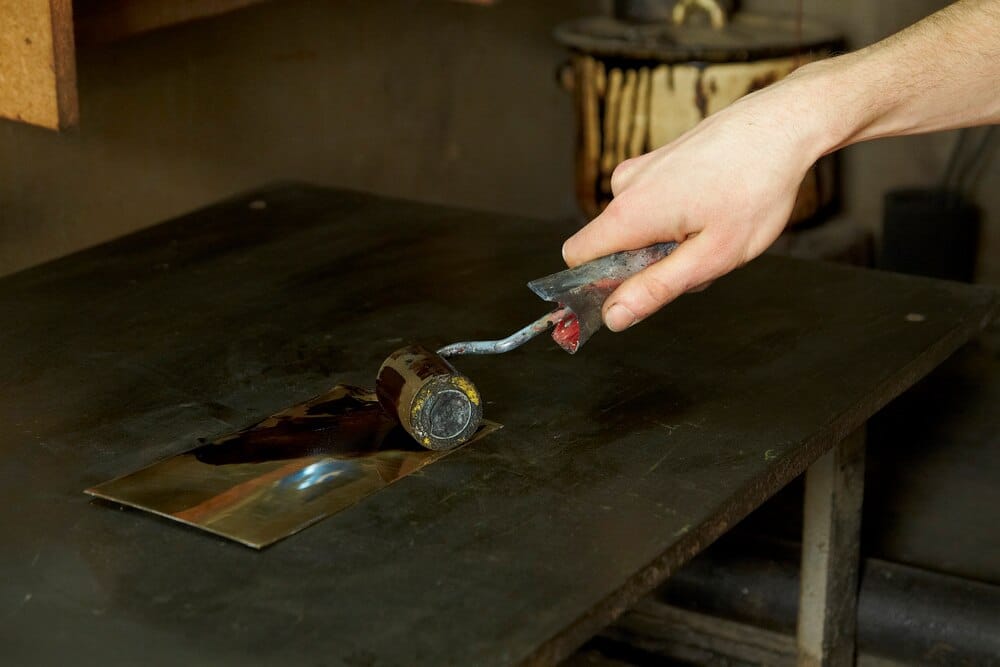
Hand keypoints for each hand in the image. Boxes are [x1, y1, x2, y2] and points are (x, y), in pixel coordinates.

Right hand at [561, 65, 832, 331]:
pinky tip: (715, 209)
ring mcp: (641, 169)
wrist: (783, 123)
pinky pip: (652, 205)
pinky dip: (678, 218)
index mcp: (630, 212)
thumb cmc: (756, 187)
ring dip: (668, 242)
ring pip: (637, 227)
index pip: (576, 258)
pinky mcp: (658, 160)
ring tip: (716, 229)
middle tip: (700, 256)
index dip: (596, 283)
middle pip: (612, 246)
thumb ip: (656, 289)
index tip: (637, 291)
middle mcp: (625, 187)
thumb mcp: (712, 256)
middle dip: (648, 264)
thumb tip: (613, 317)